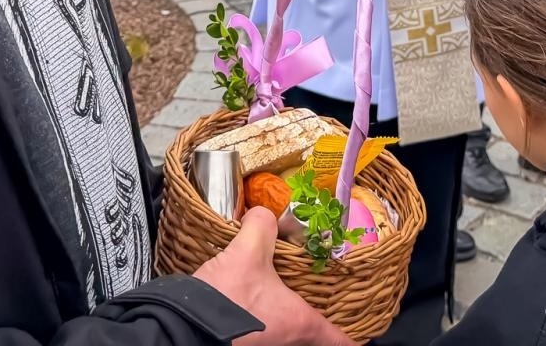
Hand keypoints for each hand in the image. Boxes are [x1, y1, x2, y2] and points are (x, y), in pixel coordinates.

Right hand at [195, 208, 352, 345]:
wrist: (184, 325)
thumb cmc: (226, 298)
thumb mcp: (247, 251)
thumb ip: (262, 226)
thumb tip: (263, 212)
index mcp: (300, 322)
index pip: (339, 339)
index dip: (353, 335)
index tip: (361, 331)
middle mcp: (286, 339)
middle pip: (313, 334)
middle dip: (319, 318)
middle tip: (325, 300)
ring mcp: (265, 345)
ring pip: (288, 332)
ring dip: (289, 317)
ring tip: (286, 294)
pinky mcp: (243, 341)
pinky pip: (266, 331)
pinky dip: (267, 317)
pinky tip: (254, 298)